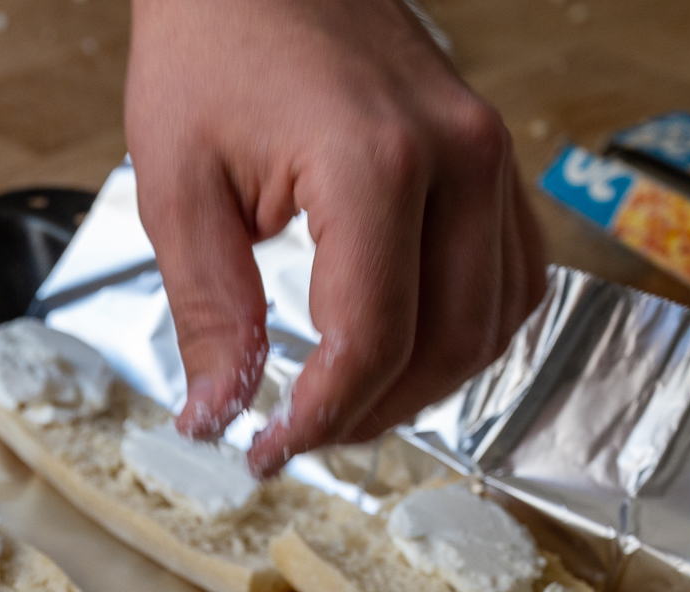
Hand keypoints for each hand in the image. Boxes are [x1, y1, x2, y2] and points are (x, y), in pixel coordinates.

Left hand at [126, 0, 544, 473]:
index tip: (267, 451)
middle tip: (297, 436)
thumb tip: (219, 414)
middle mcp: (456, 157)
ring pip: (496, 318)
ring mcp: (487, 151)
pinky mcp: (490, 151)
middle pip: (448, 343)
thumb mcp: (177, 184)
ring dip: (426, 382)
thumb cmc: (212, 42)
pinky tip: (401, 347)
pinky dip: (466, 328)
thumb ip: (208, 310)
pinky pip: (511, 270)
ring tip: (343, 403)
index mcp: (374, 162)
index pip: (372, 339)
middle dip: (372, 412)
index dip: (321, 417)